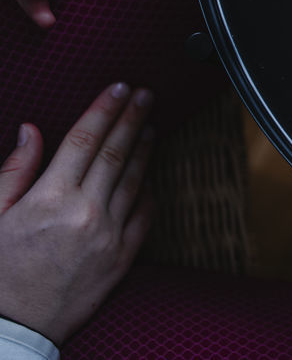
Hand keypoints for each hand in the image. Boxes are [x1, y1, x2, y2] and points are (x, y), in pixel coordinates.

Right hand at [0, 83, 153, 344]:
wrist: (12, 329)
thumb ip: (15, 171)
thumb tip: (31, 130)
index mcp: (49, 199)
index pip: (85, 140)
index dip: (105, 109)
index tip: (119, 88)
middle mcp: (85, 213)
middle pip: (117, 153)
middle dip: (133, 118)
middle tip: (146, 95)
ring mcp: (108, 236)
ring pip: (135, 181)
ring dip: (144, 150)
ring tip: (150, 126)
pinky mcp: (122, 260)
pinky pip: (143, 217)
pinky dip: (149, 192)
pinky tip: (150, 176)